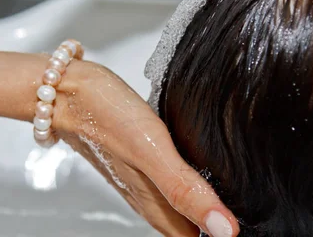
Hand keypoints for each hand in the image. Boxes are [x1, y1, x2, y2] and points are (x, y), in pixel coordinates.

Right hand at [54, 60, 238, 236]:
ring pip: (178, 207)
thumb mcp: (151, 150)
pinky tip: (198, 169)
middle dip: (214, 223)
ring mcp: (140, 180)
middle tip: (245, 207)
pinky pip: (168, 184)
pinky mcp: (137, 160)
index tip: (248, 218)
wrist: (65, 89)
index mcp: (154, 204)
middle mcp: (148, 197)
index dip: (222, 232)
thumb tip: (225, 230)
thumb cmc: (102, 114)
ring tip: (229, 195)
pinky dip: (188, 185)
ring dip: (202, 207)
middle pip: (188, 227)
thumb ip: (184, 188)